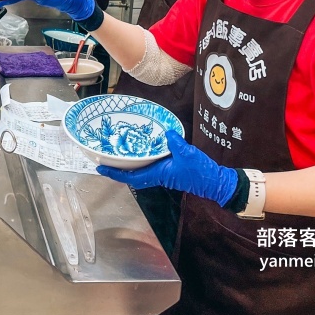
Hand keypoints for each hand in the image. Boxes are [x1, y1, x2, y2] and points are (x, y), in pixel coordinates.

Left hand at [97, 130, 238, 205]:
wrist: (214, 182)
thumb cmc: (200, 171)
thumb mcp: (187, 154)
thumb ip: (175, 143)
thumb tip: (166, 132)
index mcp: (158, 174)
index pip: (130, 176)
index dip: (114, 173)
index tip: (100, 168)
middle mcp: (157, 176)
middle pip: (131, 175)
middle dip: (116, 169)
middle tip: (103, 159)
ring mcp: (162, 174)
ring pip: (139, 171)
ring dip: (127, 166)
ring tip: (117, 155)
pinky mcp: (168, 171)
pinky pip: (149, 167)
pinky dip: (140, 161)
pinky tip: (139, 152)